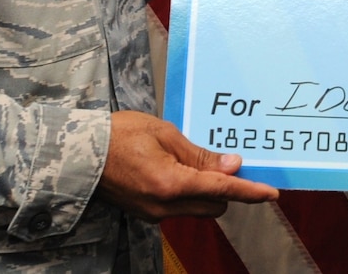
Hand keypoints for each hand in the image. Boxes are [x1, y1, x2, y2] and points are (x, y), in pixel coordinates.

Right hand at [97, 110, 279, 220]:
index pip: (222, 190)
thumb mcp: (165, 134)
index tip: (270, 192)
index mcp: (170, 184)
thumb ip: (200, 155)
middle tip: (225, 161)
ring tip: (192, 161)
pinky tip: (177, 170)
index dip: (249, 191)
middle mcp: (163, 206)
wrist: (77, 154)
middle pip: (214, 205)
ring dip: (206, 190)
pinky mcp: (146, 213)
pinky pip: (179, 207)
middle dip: (226, 187)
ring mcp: (153, 213)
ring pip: (197, 208)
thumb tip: (232, 165)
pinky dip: (187, 192)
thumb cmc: (118, 135)